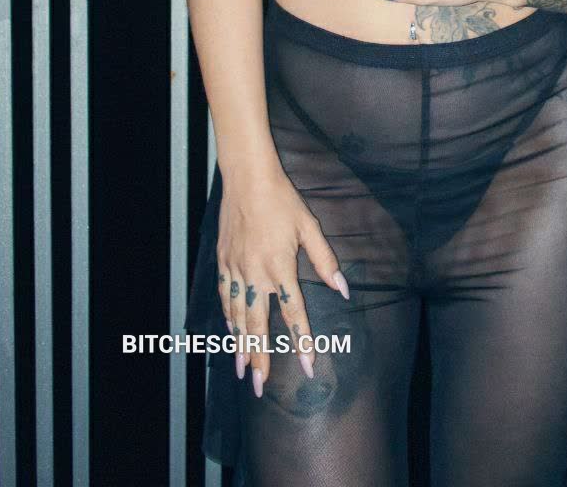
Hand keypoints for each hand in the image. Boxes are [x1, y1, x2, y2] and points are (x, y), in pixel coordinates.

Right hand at [216, 166, 349, 397]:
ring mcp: (236, 270)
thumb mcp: (309, 227)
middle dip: (260, 359)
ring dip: (240, 346)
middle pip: (258, 326)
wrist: (247, 179)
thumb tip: (343, 289)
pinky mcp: (223, 261)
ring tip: (241, 371)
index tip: (308, 366)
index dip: (302, 342)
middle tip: (260, 387)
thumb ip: (325, 260)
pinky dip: (228, 318)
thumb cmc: (282, 200)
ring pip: (237, 317)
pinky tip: (230, 331)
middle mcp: (257, 274)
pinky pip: (225, 297)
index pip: (294, 314)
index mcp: (281, 267)